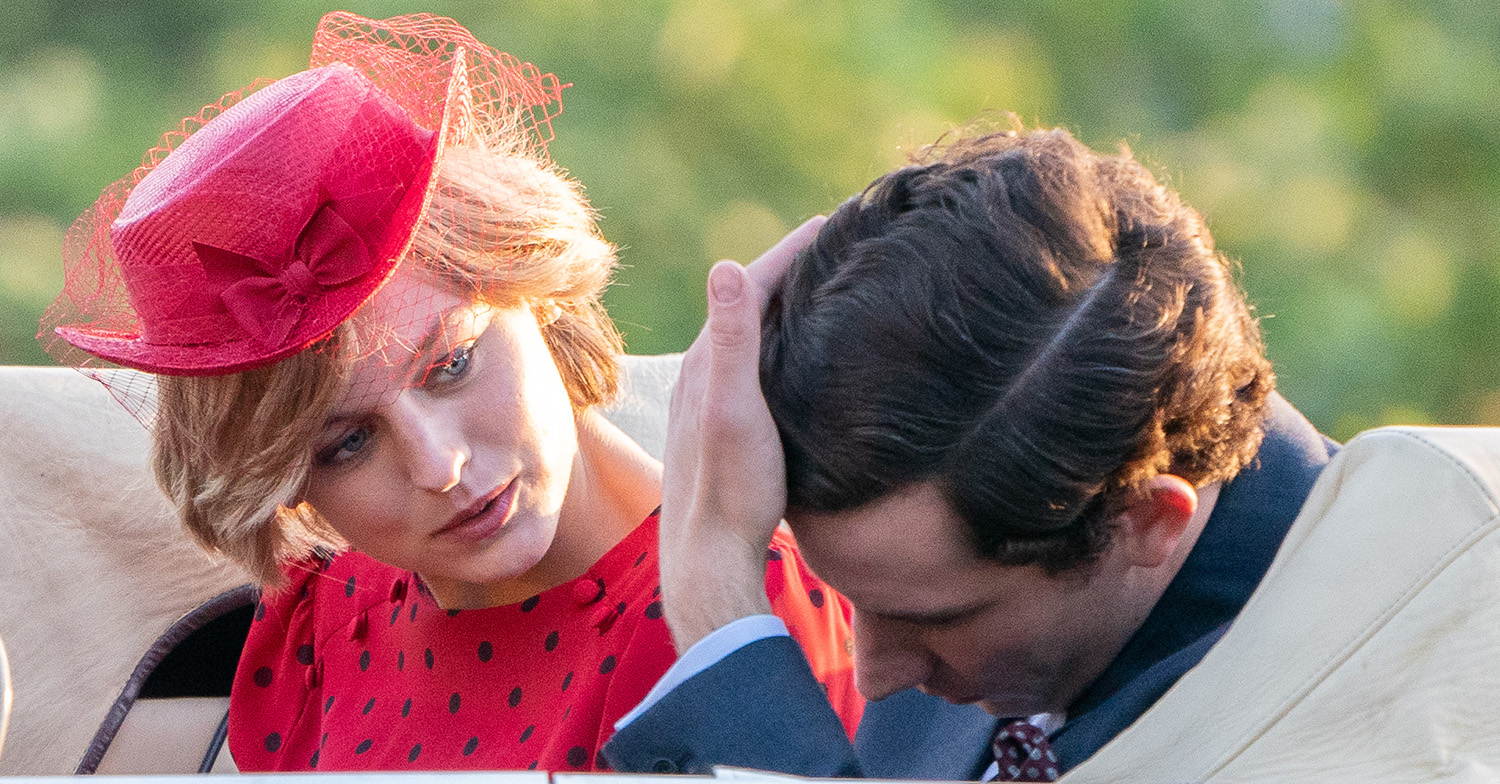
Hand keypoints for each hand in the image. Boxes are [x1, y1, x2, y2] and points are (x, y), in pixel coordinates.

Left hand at [659, 216, 826, 652]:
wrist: (709, 560)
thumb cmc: (731, 490)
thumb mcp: (735, 410)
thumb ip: (732, 340)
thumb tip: (724, 264)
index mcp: (708, 360)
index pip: (750, 282)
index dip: (793, 248)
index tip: (835, 221)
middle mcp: (704, 373)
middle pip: (751, 300)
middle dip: (793, 267)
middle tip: (840, 244)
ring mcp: (712, 401)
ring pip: (753, 334)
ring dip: (788, 304)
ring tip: (829, 287)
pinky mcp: (723, 426)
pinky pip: (756, 364)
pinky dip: (783, 343)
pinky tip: (806, 357)